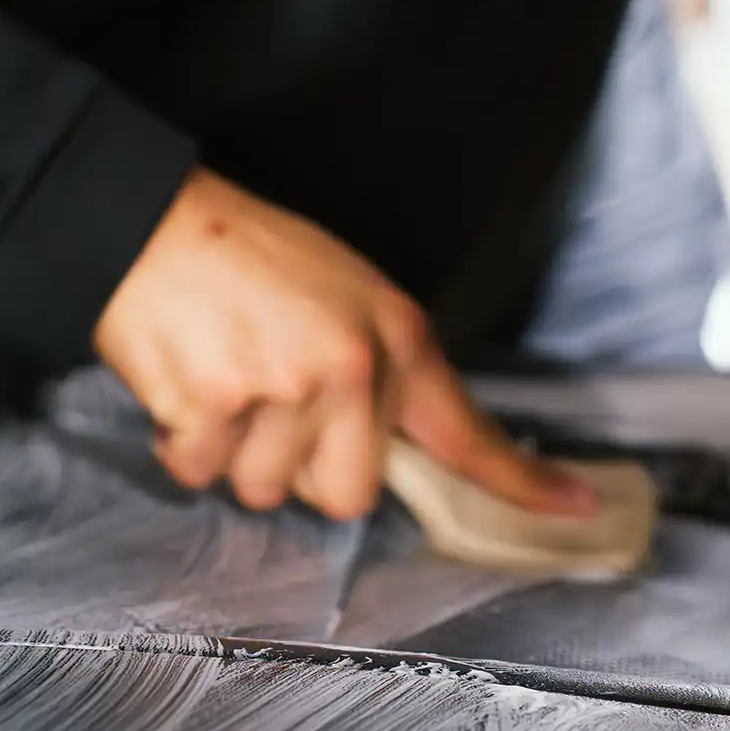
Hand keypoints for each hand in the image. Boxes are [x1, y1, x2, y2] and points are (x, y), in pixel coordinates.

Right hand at [94, 167, 596, 520]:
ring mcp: (284, 390)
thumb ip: (377, 370)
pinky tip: (184, 386)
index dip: (523, 482)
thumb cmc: (244, 259)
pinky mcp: (216, 407)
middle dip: (302, 471)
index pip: (466, 429)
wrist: (150, 223)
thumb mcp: (344, 295)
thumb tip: (385, 449)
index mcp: (393, 337)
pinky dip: (182, 445)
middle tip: (271, 407)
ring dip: (235, 455)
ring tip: (221, 380)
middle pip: (346, 497)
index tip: (579, 507)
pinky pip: (201, 475)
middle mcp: (351, 368)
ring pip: (266, 491)